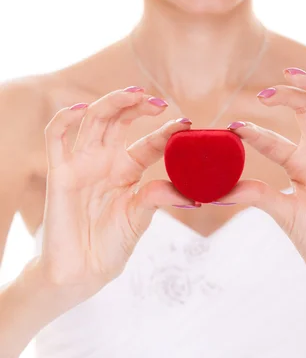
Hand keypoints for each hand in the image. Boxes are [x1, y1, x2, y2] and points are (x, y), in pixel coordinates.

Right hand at [38, 88, 195, 305]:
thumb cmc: (110, 247)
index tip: (187, 124)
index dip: (166, 130)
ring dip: (112, 102)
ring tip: (134, 94)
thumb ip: (157, 199)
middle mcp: (105, 160)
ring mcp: (82, 164)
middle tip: (158, 102)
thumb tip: (188, 192)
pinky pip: (55, 138)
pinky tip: (81, 108)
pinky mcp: (59, 173)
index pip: (148, 141)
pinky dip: (64, 118)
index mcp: (127, 170)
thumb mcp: (139, 219)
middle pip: (120, 119)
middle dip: (137, 105)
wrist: (80, 274)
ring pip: (94, 119)